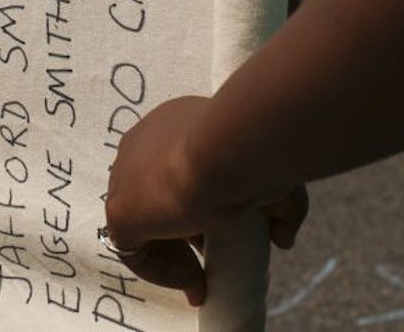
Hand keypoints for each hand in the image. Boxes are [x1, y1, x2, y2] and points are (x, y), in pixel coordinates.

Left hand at [103, 96, 308, 306]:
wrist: (228, 149)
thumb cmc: (252, 153)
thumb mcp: (271, 178)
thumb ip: (276, 206)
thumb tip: (282, 237)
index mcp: (173, 126)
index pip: (175, 170)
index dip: (197, 207)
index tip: (223, 232)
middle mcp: (142, 145)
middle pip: (155, 197)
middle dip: (183, 233)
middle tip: (211, 257)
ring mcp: (126, 177)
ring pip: (143, 224)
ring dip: (173, 254)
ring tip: (204, 276)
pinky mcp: (121, 211)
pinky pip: (133, 251)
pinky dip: (162, 270)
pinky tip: (193, 277)